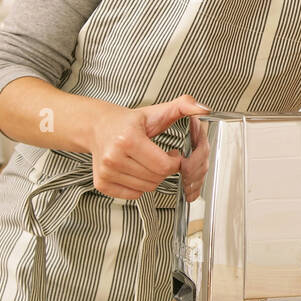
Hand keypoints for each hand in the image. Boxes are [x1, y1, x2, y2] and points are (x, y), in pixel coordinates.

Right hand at [86, 94, 209, 199]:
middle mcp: (114, 157)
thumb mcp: (157, 111)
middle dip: (165, 169)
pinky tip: (137, 170)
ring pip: (146, 188)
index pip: (163, 165)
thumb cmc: (128, 121)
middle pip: (156, 178)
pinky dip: (140, 186)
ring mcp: (106, 172)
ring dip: (153, 178)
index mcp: (128, 139)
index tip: (173, 154)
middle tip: (161, 157)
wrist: (98, 127)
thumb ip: (183, 106)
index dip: (175, 162)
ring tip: (148, 162)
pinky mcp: (101, 183)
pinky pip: (133, 194)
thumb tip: (203, 109)